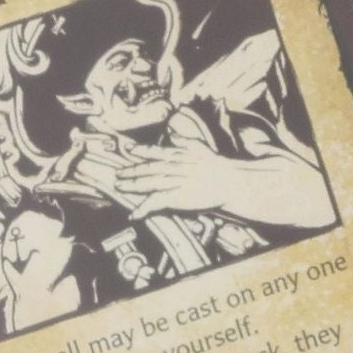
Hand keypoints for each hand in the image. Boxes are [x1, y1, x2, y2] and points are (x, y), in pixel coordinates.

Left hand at [109, 140, 333, 228]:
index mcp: (184, 155)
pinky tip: (134, 213)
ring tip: (119, 186)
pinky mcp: (179, 196)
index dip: (142, 152)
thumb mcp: (205, 152)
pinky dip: (144, 208)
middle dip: (133, 170)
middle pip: (151, 167)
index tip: (128, 149)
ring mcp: (177, 181)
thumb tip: (182, 138)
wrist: (235, 182)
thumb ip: (192, 146)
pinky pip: (158, 202)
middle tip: (117, 173)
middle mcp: (177, 166)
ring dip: (133, 184)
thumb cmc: (225, 170)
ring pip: (150, 181)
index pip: (160, 152)